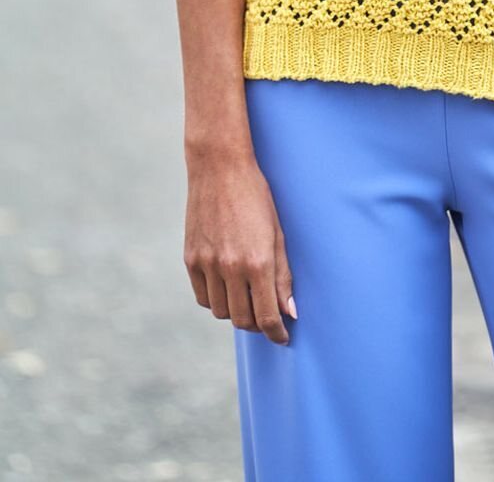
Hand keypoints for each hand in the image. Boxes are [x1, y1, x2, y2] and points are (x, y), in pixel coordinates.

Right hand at [184, 148, 296, 345]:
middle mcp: (230, 267)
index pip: (267, 316)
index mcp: (257, 261)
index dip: (277, 333)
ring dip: (236, 312)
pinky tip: (227, 287)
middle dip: (258, 324)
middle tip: (267, 316)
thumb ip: (283, 274)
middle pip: (243, 320)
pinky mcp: (190, 259)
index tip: (283, 337)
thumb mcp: (278, 232)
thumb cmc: (256, 197)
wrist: (219, 169)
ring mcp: (207, 264)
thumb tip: (290, 311)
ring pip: (221, 312)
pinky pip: (203, 297)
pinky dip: (216, 300)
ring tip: (248, 298)